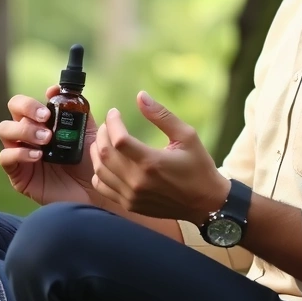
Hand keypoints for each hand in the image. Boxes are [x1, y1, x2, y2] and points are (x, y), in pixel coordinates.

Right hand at [0, 86, 105, 206]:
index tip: (51, 100)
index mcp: (42, 123)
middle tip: (46, 119)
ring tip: (46, 139)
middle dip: (27, 108)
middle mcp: (28, 134)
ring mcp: (21, 153)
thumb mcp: (88, 133)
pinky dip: (20, 152)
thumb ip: (77, 111)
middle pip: (12, 109)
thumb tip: (56, 89)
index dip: (34, 99)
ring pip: (5, 130)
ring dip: (25, 129)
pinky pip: (6, 158)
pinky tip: (38, 156)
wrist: (95, 193)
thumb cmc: (91, 163)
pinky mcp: (18, 175)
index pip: (26, 102)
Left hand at [90, 91, 228, 223]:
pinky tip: (105, 161)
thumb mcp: (186, 136)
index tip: (114, 112)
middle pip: (106, 154)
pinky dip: (98, 172)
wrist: (204, 203)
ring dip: (97, 151)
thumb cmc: (198, 167)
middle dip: (102, 133)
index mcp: (151, 162)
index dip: (112, 122)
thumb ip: (162, 116)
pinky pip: (102, 187)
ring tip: (104, 139)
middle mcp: (138, 181)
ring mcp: (131, 196)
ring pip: (100, 170)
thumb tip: (141, 96)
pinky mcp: (130, 204)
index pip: (119, 140)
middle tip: (108, 124)